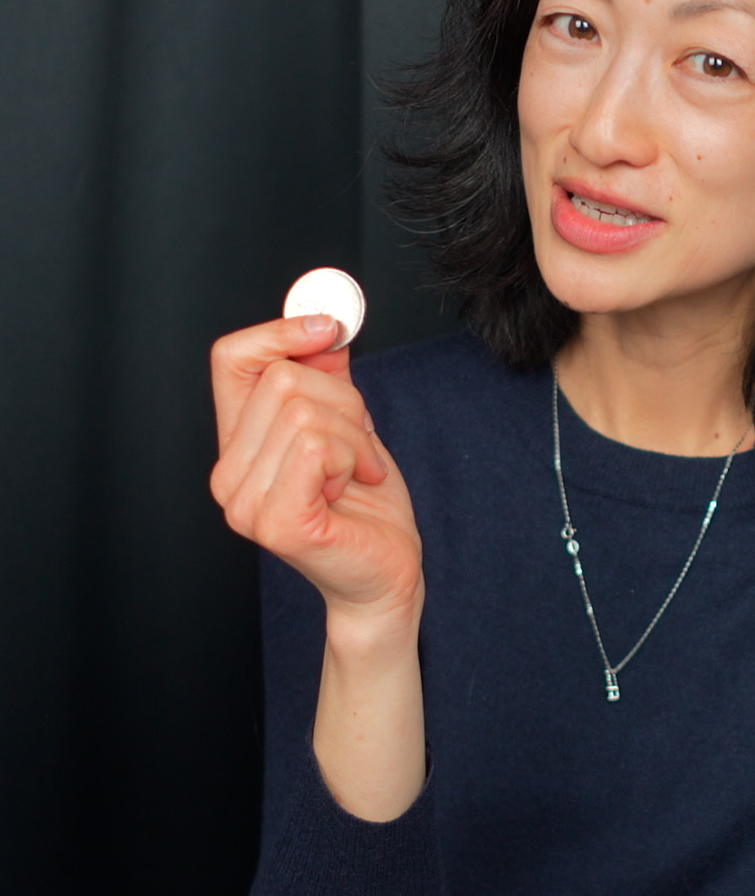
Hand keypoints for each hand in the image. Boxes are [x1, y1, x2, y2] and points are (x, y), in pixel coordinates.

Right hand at [210, 314, 422, 625]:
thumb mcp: (347, 424)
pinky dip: (352, 456)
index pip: (230, 359)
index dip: (278, 332)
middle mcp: (228, 476)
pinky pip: (316, 446)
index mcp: (236, 447)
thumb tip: (321, 320)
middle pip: (281, 380)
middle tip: (359, 444)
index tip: (328, 329)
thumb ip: (326, 375)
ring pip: (305, 412)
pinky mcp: (278, 521)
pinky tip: (355, 486)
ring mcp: (246, 502)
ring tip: (358, 471)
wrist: (385, 576)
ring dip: (354, 437)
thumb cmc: (365, 509)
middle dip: (342, 401)